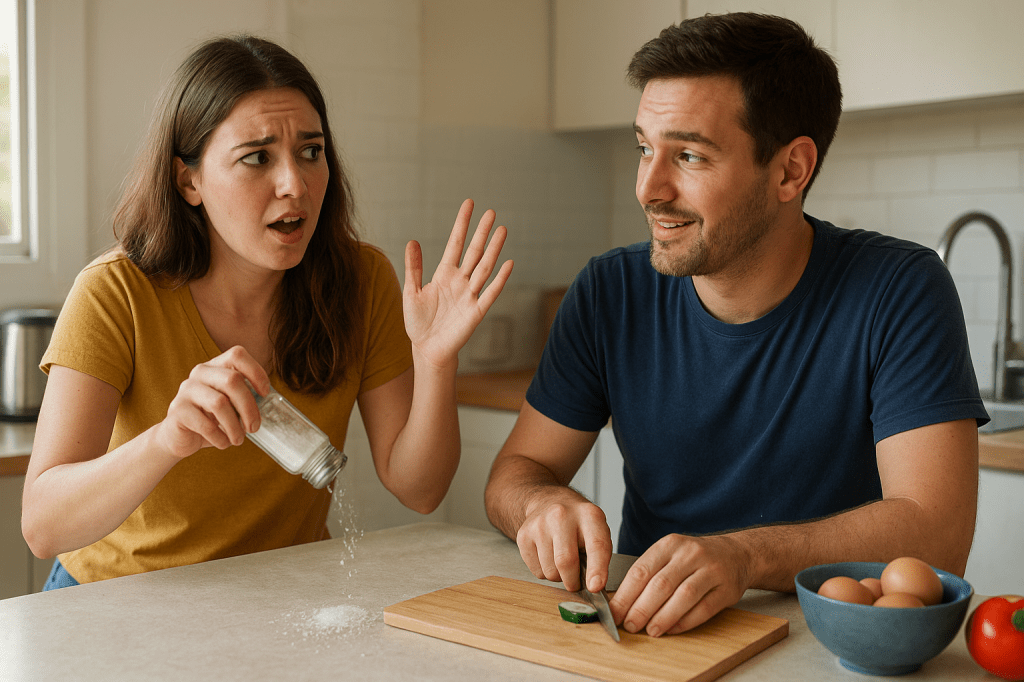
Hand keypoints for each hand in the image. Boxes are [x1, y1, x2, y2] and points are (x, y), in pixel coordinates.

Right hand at [154, 346, 269, 459]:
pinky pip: (205, 424)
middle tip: (254, 427)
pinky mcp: (178, 410)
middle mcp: (200, 373)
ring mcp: (187, 390)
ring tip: (238, 439)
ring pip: (219, 403)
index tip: (265, 393)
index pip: (237, 354)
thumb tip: (270, 403)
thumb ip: (245, 397)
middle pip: (232, 380)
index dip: (256, 372)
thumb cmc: (211, 419)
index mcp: (215, 366)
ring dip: (234, 426)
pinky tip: (223, 443)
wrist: (180, 438)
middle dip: (249, 407)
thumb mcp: (231, 405)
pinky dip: (220, 438)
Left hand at [404, 199, 513, 367]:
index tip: (469, 204)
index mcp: (443, 274)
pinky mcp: (476, 312)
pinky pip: (490, 293)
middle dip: (482, 232)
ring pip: (484, 268)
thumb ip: (414, 268)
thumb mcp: (411, 292)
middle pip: (474, 252)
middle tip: (492, 212)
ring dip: (494, 250)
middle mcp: (460, 281)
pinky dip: (499, 279)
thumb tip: (412, 241)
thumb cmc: (418, 322)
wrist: (426, 349)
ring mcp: (470, 295)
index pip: (455, 244)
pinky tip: (508, 264)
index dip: (462, 224)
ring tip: (502, 230)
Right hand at [515, 488, 613, 592]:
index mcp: (589, 515)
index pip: (596, 545)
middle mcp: (562, 515)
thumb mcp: (597, 530)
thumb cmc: (578, 523)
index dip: (597, 569)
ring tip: (562, 561)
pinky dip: (545, 572)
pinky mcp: (524, 535)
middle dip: (573, 581)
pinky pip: (537, 571)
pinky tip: (549, 556)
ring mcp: (540, 524)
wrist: (548, 502)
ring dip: (558, 576)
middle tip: (576, 581)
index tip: (595, 587)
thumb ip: (600, 556)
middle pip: (566, 562)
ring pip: (550, 571)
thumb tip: (594, 586)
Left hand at [609, 533, 750, 636]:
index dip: (625, 595)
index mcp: (669, 545)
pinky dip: (685, 622)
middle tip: (630, 625)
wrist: (736, 554)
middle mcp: (690, 554)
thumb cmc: (694, 559)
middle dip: (641, 608)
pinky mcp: (727, 588)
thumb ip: (648, 574)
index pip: (641, 570)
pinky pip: (704, 608)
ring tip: (650, 631)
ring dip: (663, 617)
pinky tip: (673, 629)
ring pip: (683, 596)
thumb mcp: (669, 555)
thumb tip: (621, 603)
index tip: (614, 613)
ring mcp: (711, 570)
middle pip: (661, 584)